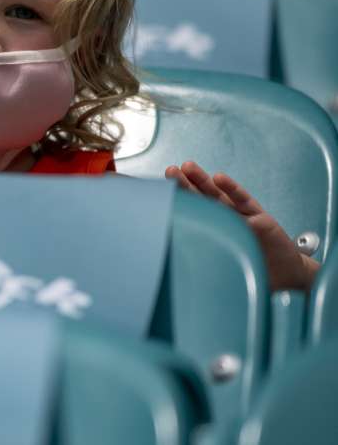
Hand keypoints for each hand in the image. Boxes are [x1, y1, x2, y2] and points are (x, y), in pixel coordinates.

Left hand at [165, 161, 318, 291]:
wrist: (286, 277)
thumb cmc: (253, 270)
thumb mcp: (222, 263)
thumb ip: (201, 254)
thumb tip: (170, 256)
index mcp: (214, 229)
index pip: (192, 212)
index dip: (178, 201)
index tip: (158, 191)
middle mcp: (226, 219)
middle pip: (201, 199)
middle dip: (185, 184)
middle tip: (170, 171)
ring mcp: (242, 217)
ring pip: (218, 196)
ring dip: (202, 180)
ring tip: (188, 167)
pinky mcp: (260, 219)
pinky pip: (244, 202)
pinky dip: (232, 189)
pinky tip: (219, 178)